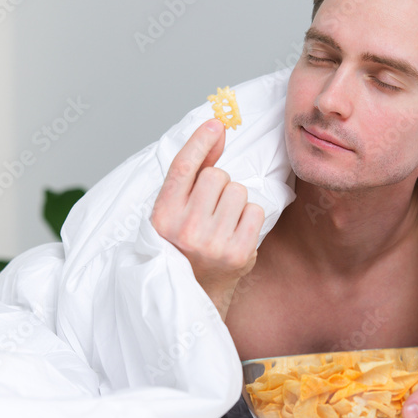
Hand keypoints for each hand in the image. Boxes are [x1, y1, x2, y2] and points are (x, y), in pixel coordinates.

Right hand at [150, 118, 264, 319]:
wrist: (195, 292)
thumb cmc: (185, 245)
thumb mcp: (176, 211)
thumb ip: (193, 172)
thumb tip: (217, 130)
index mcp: (162, 217)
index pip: (183, 169)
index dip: (200, 142)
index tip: (216, 124)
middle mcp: (184, 229)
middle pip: (217, 176)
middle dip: (219, 186)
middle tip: (210, 210)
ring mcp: (212, 242)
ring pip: (238, 191)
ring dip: (235, 202)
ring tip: (223, 223)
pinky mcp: (238, 253)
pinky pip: (255, 211)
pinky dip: (250, 218)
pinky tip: (236, 233)